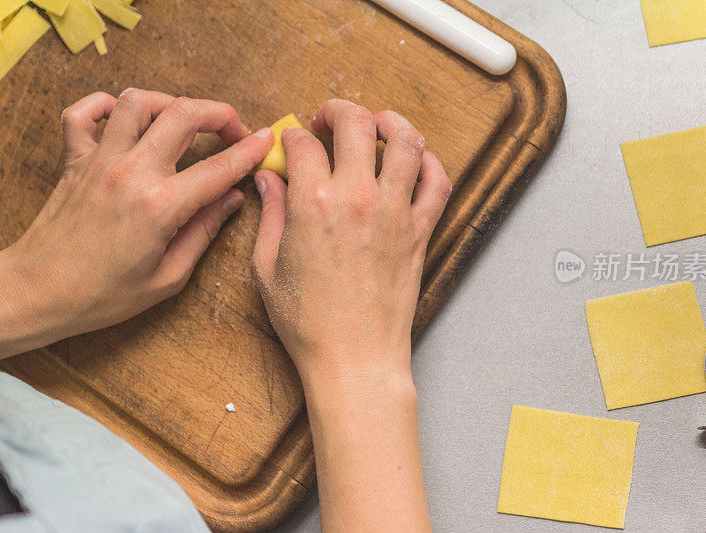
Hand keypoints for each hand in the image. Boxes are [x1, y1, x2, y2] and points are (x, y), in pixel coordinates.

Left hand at [0, 89, 272, 361]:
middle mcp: (131, 172)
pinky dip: (104, 104)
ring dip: (169, 103)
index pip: (218, 167)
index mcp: (160, 205)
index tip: (266, 141)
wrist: (39, 291)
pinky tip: (124, 117)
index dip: (249, 151)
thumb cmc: (102, 294)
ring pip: (137, 102)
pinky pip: (82, 113)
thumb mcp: (168, 277)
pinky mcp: (74, 160)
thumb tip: (231, 200)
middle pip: (183, 115)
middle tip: (232, 130)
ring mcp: (99, 160)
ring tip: (184, 121)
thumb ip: (203, 232)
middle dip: (218, 113)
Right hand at [251, 99, 451, 379]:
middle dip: (337, 110)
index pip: (303, 143)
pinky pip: (438, 182)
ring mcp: (395, 212)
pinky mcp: (420, 231)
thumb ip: (269, 215)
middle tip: (328, 120)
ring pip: (406, 140)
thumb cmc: (308, 322)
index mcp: (313, 203)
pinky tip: (413, 161)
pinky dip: (429, 162)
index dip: (292, 136)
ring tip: (375, 125)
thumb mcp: (267, 267)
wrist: (354, 358)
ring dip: (389, 121)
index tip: (291, 144)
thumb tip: (267, 181)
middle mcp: (358, 198)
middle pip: (356, 123)